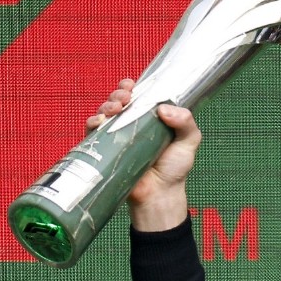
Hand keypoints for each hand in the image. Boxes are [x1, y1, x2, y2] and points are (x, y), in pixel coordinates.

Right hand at [88, 78, 201, 231]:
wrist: (160, 194)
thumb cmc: (174, 168)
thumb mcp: (189, 141)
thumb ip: (186, 121)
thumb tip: (163, 109)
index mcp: (149, 118)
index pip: (136, 95)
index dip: (130, 87)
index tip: (132, 87)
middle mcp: (130, 124)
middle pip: (117, 101)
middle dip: (118, 94)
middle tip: (125, 99)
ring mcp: (116, 137)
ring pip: (103, 113)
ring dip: (106, 106)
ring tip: (116, 110)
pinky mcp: (104, 150)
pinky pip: (92, 132)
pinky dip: (93, 123)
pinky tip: (101, 122)